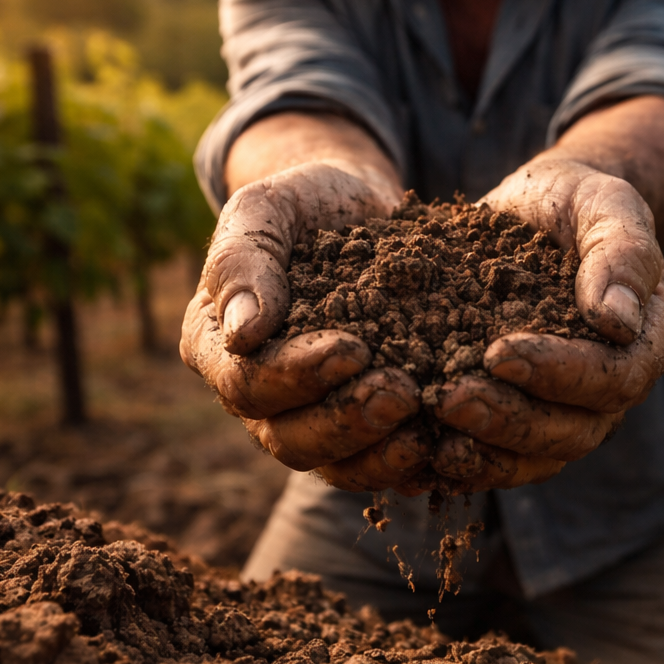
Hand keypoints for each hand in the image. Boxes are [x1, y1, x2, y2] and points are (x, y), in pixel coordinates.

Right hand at [180, 162, 434, 489]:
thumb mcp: (266, 208)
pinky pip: (377, 460)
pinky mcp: (361, 422)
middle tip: (401, 393)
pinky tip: (446, 445)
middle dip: (345, 421)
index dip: (297, 375)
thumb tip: (242, 333)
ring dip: (379, 451)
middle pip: (287, 438)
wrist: (357, 206)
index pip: (246, 383)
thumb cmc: (303, 201)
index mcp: (217, 346)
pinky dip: (410, 459)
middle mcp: (256, 395)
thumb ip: (243, 261)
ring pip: (333, 462)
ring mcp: (308, 415)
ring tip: (426, 424)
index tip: (354, 349)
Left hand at [424, 159, 663, 492]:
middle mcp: (616, 387)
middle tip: (450, 399)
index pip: (614, 377)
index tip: (499, 353)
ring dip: (485, 449)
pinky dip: (466, 461)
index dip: (560, 373)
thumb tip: (618, 322)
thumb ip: (622, 255)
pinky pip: (503, 456)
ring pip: (538, 455)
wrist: (542, 208)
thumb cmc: (579, 201)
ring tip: (433, 433)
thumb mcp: (607, 205)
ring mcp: (571, 409)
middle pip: (575, 430)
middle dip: (512, 420)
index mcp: (650, 339)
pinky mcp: (526, 414)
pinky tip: (420, 451)